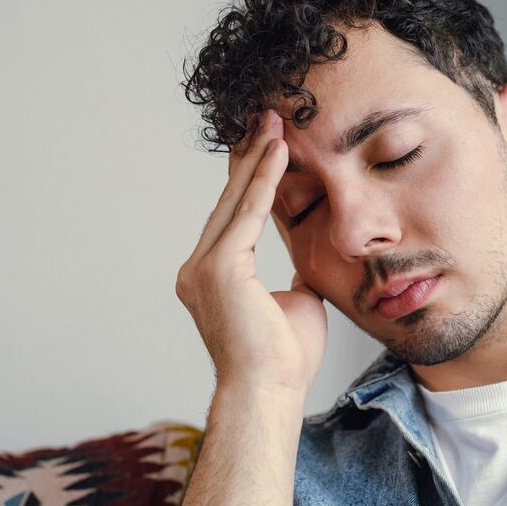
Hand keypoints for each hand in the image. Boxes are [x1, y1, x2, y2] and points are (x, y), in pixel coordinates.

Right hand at [175, 109, 327, 394]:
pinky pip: (247, 214)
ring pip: (235, 200)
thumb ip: (293, 274)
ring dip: (258, 158)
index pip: (234, 215)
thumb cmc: (284, 358)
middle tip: (267, 116)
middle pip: (229, 199)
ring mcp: (204, 268)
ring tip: (274, 121)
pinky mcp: (220, 269)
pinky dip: (265, 181)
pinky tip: (279, 152)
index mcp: (213, 276)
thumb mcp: (295, 302)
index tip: (268, 143)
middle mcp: (199, 268)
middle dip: (250, 156)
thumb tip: (307, 261)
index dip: (252, 178)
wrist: (270, 390)